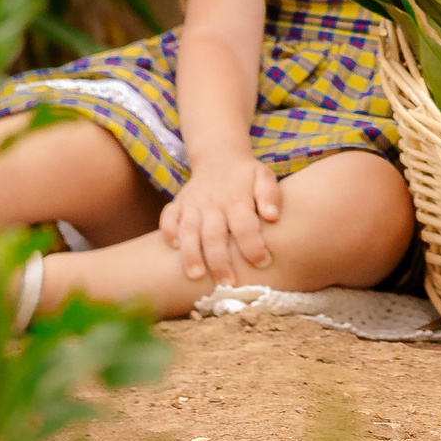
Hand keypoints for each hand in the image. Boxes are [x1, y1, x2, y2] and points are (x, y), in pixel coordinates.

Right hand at [162, 154, 280, 284]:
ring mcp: (192, 204)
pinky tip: (173, 248)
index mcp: (237, 199)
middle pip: (213, 235)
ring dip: (191, 254)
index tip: (263, 262)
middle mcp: (212, 204)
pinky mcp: (178, 205)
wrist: (219, 156)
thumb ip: (270, 195)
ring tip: (196, 276)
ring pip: (188, 231)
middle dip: (219, 261)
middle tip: (227, 284)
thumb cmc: (246, 176)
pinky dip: (168, 233)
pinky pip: (168, 218)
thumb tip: (272, 217)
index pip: (245, 226)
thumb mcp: (264, 177)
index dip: (253, 246)